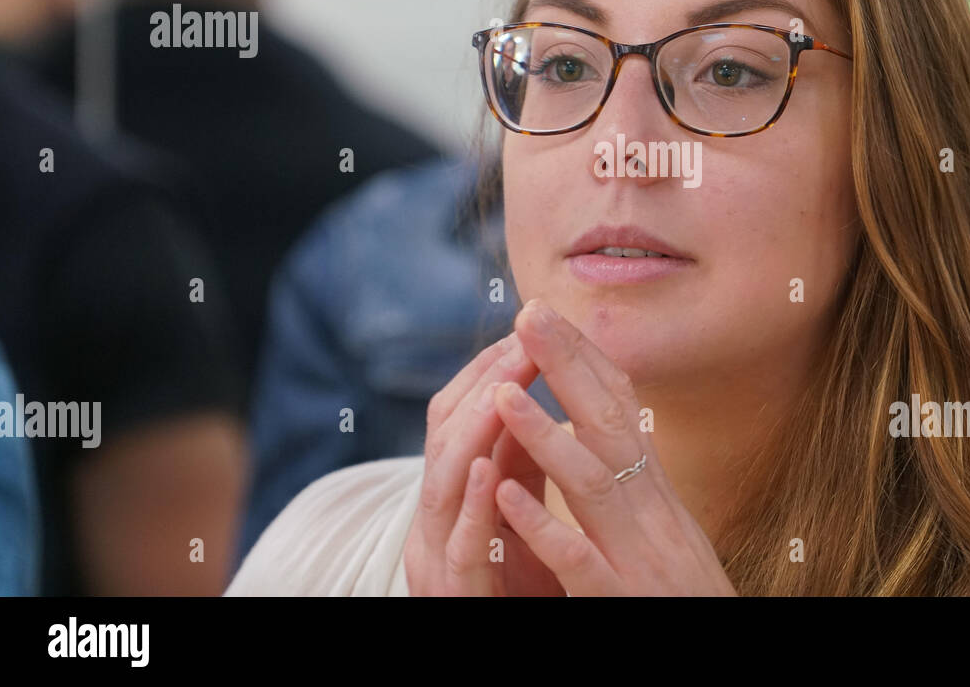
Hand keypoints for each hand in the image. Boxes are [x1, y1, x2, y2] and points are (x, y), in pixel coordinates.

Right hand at [403, 332, 564, 595]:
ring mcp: (438, 559)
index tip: (530, 325)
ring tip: (508, 383)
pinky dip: (473, 508)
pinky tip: (490, 472)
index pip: (458, 414)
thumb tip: (534, 389)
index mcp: (453, 495)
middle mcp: (435, 520)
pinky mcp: (456, 595)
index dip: (490, 366)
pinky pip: (461, 550)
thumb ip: (521, 459)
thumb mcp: (520, 511)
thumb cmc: (519, 584)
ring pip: (442, 482)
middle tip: (525, 337)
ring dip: (475, 430)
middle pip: (443, 435)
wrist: (508, 643)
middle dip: (484, 381)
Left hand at [487, 299, 737, 595]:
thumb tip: (609, 435)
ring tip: (503, 392)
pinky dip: (544, 528)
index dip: (586, 358)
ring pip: (594, 485)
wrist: (731, 658)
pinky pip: (580, 563)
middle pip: (608, 426)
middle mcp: (654, 515)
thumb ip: (637, 489)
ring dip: (547, 435)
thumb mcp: (668, 537)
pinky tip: (508, 498)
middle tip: (529, 311)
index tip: (551, 312)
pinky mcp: (625, 604)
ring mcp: (641, 558)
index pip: (621, 411)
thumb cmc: (690, 604)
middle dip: (567, 365)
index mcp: (657, 497)